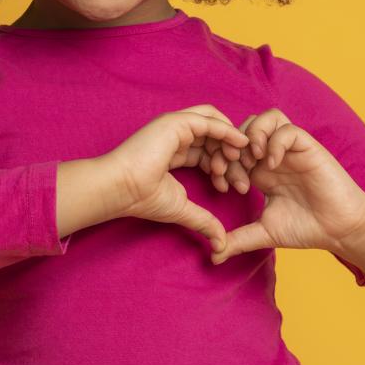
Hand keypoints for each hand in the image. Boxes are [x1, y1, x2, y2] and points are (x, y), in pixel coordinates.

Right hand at [104, 105, 250, 253]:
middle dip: (232, 157)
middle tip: (242, 182)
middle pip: (215, 137)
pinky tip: (239, 145)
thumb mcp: (182, 208)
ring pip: (214, 123)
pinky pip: (209, 120)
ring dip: (231, 141)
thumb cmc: (142, 198)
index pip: (209, 151)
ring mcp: (175, 126)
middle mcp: (177, 135)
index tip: (233, 188)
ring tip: (240, 162)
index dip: (224, 167)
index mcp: (176, 150)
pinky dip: (227, 130)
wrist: (122, 189)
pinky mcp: (175, 122)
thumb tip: (221, 244)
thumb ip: (204, 221)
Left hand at [199, 108, 364, 263]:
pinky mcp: (308, 148)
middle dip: (231, 147)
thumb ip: (238, 239)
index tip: (222, 186)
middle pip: (244, 128)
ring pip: (266, 118)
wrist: (339, 230)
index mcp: (260, 171)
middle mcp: (274, 156)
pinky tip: (271, 165)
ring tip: (252, 161)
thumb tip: (214, 255)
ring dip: (252, 135)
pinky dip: (274, 142)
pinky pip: (287, 130)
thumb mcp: (264, 232)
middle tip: (231, 172)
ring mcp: (291, 150)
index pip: (231, 149)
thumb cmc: (306, 228)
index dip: (220, 162)